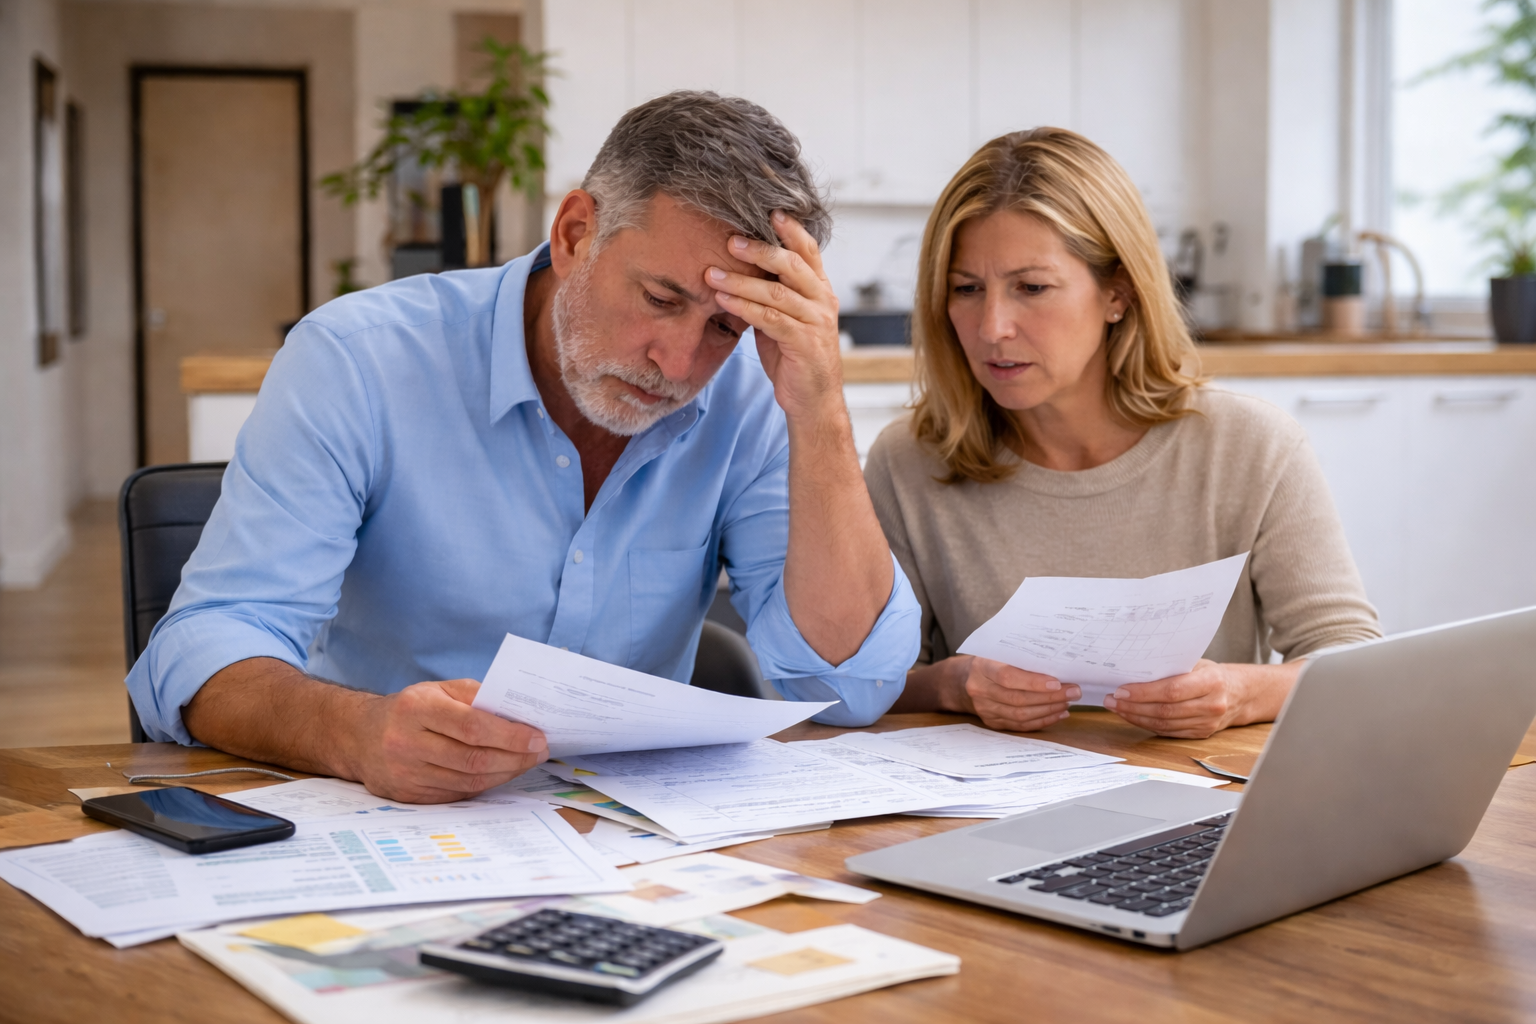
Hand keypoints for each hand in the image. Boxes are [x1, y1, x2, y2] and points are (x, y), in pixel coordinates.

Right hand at [344, 679, 548, 802]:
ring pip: (467, 782)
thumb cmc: (408, 709)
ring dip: (504, 774)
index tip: (537, 737)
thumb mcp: (437, 689)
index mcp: (416, 709)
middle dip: (515, 758)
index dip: (509, 735)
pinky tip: (500, 773)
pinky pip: (456, 795)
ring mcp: (405, 774)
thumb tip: (517, 713)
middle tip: (539, 752)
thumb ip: (475, 696)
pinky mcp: (407, 796)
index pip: (472, 726)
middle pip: (473, 759)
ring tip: (525, 762)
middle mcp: (406, 743)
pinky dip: (484, 785)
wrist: (359, 737)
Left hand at [705, 211, 842, 422]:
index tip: (769, 211)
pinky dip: (744, 306)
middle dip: (759, 250)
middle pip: (792, 265)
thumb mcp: (783, 318)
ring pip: (777, 291)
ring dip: (741, 280)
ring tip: (711, 274)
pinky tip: (723, 300)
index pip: (808, 251)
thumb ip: (770, 295)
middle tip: (729, 241)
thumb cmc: (794, 357)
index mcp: (819, 290)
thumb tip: (738, 271)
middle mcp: (822, 301)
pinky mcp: (803, 342)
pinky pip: (770, 318)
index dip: (791, 230)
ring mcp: (816, 321)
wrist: (812, 400)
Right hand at [944, 655, 1081, 731]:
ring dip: (1049, 710)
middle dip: (1050, 697)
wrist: (960, 682)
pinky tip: (1058, 713)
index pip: (1008, 677)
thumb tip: (1056, 662)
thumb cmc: (987, 662)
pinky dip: (1042, 721)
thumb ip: (1018, 656)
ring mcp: (985, 709)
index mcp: (981, 668)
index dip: (1033, 682)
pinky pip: (1020, 726)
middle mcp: (980, 691)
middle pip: (1018, 699)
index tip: (1057, 682)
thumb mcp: (996, 652)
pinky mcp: (992, 723)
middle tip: (1074, 691)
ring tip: (1068, 702)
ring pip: (1020, 715)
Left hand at [1102, 660, 1300, 738]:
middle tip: (1111, 700)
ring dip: (1135, 717)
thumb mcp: (1197, 662)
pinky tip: (1132, 716)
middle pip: (1164, 710)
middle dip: (1132, 706)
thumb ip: (1172, 667)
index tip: (1121, 690)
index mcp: (1211, 682)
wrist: (1241, 694)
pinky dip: (1146, 725)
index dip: (1143, 693)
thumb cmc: (1213, 674)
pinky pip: (1168, 732)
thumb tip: (1134, 668)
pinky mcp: (1200, 735)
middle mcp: (1211, 705)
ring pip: (1163, 724)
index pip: (1171, 691)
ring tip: (1116, 708)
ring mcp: (1207, 723)